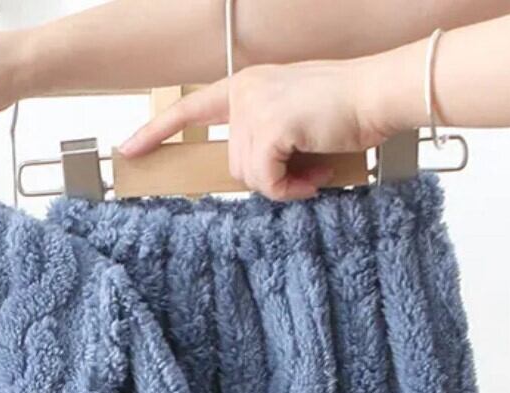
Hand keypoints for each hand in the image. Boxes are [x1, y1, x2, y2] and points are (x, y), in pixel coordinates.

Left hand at [118, 57, 406, 200]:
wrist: (381, 93)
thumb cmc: (346, 109)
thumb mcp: (293, 119)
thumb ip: (263, 138)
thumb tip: (252, 177)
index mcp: (247, 86)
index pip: (190, 109)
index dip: (157, 132)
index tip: (128, 150)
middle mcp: (245, 94)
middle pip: (233, 163)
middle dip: (268, 176)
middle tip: (305, 169)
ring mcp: (255, 109)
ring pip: (248, 177)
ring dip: (283, 184)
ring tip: (315, 168)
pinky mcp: (271, 129)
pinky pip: (266, 182)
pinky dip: (290, 189)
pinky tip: (315, 175)